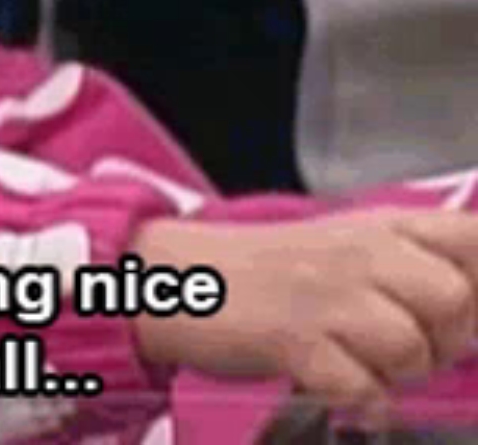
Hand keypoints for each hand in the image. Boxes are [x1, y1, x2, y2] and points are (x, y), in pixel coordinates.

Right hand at [132, 210, 477, 425]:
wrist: (180, 276)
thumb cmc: (270, 273)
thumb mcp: (349, 248)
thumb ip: (414, 265)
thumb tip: (472, 305)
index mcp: (381, 227)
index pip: (472, 239)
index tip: (457, 311)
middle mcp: (360, 252)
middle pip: (455, 300)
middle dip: (442, 340)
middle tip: (405, 347)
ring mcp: (327, 293)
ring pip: (412, 349)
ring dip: (395, 375)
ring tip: (362, 366)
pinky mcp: (295, 337)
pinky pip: (362, 389)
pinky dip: (358, 402)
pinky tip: (339, 390)